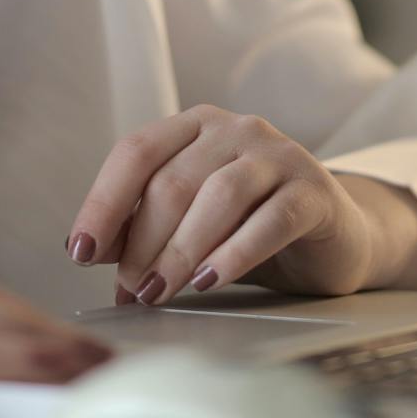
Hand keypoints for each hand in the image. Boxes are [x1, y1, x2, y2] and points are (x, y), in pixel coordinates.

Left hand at [64, 104, 392, 306]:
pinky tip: (209, 280)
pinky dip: (234, 252)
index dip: (103, 201)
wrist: (335, 236)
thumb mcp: (190, 223)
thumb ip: (142, 227)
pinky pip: (270, 219)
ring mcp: (279, 154)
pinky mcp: (315, 190)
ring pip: (218, 196)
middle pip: (174, 181)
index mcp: (196, 125)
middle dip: (143, 242)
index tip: (81, 251)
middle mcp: (236, 128)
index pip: (137, 151)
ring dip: (180, 250)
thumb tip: (86, 249)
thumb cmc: (251, 227)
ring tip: (161, 292)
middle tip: (131, 290)